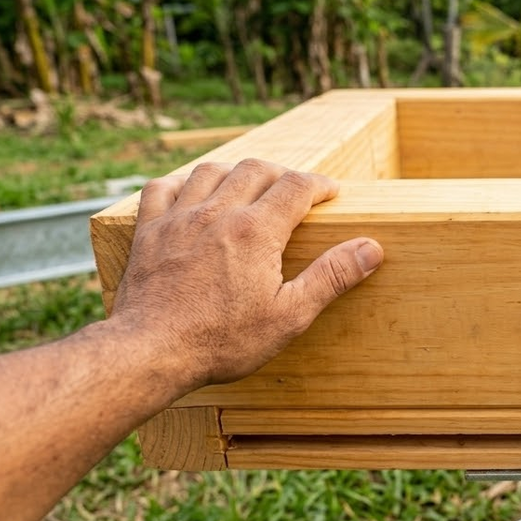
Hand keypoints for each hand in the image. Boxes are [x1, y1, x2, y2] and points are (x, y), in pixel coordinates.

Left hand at [110, 158, 382, 389]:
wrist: (151, 352)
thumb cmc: (221, 340)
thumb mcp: (289, 315)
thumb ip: (331, 277)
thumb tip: (370, 248)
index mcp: (256, 230)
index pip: (297, 186)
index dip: (320, 185)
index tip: (332, 193)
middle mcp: (217, 212)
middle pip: (256, 169)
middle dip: (282, 173)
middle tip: (296, 190)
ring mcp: (178, 218)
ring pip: (211, 171)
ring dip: (236, 172)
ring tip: (250, 187)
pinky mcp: (149, 231)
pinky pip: (163, 188)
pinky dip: (182, 183)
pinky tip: (192, 194)